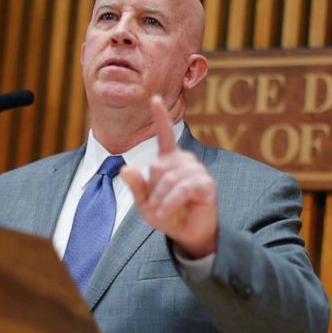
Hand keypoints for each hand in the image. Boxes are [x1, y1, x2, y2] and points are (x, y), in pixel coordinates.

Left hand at [121, 95, 217, 258]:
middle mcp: (185, 161)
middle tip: (157, 209)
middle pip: (157, 167)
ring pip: (168, 178)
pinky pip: (182, 189)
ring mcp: (197, 171)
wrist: (189, 234)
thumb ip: (136, 187)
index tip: (154, 98)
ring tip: (163, 213)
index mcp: (169, 161)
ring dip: (160, 201)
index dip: (160, 117)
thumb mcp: (145, 204)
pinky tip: (166, 213)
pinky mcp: (206, 184)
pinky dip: (170, 203)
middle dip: (152, 192)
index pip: (164, 135)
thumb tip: (125, 168)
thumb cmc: (168, 216)